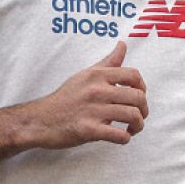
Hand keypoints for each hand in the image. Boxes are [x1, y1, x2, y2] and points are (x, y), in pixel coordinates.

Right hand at [19, 40, 147, 149]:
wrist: (41, 120)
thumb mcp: (86, 75)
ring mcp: (93, 110)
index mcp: (97, 75)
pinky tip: (121, 137)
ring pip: (132, 116)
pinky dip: (125, 138)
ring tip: (132, 129)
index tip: (138, 96)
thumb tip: (123, 44)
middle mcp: (96, 90)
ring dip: (138, 126)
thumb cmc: (66, 98)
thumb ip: (108, 62)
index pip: (133, 75)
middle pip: (137, 97)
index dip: (142, 87)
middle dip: (143, 110)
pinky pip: (119, 135)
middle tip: (138, 117)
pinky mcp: (88, 130)